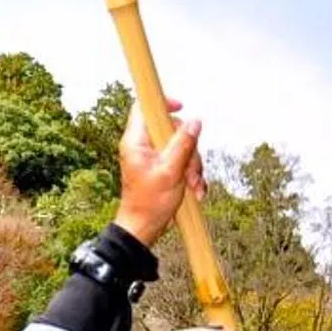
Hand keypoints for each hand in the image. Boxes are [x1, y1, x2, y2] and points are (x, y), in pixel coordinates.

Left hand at [115, 101, 202, 247]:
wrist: (144, 228)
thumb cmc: (149, 203)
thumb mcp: (170, 172)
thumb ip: (183, 144)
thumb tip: (195, 122)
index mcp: (136, 142)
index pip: (145, 107)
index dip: (162, 102)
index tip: (181, 107)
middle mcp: (144, 146)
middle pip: (172, 129)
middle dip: (189, 149)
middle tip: (191, 172)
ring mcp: (155, 158)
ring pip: (182, 147)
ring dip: (193, 166)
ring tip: (193, 186)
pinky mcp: (164, 168)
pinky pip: (183, 162)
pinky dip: (192, 175)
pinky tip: (195, 191)